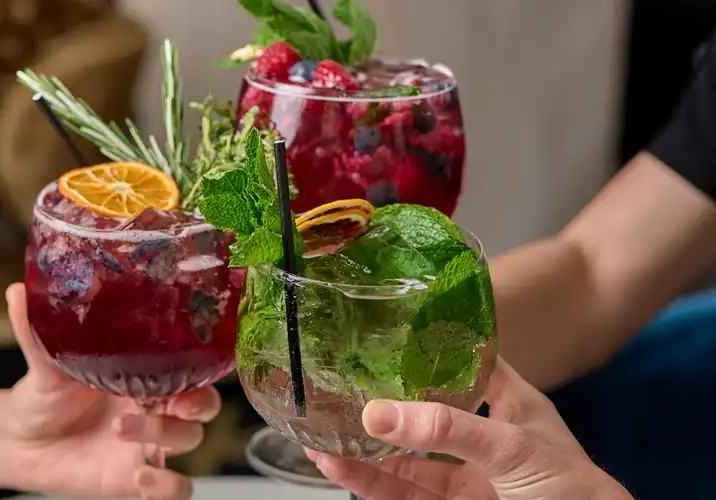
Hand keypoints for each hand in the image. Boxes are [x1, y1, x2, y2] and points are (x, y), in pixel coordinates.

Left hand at [0, 283, 218, 498]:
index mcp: (144, 374)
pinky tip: (139, 478)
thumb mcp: (43, 364)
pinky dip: (167, 486)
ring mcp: (149, 444)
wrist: (19, 443)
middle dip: (197, 403)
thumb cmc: (41, 396)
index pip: (191, 367)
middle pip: (203, 405)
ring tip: (123, 429)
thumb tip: (17, 292)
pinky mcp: (137, 477)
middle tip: (171, 401)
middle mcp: (155, 406)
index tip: (185, 362)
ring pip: (191, 440)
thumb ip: (36, 331)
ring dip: (165, 435)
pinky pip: (176, 488)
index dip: (199, 367)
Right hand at [308, 359, 632, 499]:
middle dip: (381, 403)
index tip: (383, 331)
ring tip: (322, 433)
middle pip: (422, 413)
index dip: (425, 346)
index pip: (462, 360)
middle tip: (338, 388)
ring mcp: (466, 477)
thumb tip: (381, 412)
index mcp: (508, 402)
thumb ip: (448, 428)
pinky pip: (402, 492)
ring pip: (404, 458)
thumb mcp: (513, 445)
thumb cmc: (577, 491)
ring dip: (363, 447)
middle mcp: (482, 437)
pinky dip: (368, 481)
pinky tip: (341, 467)